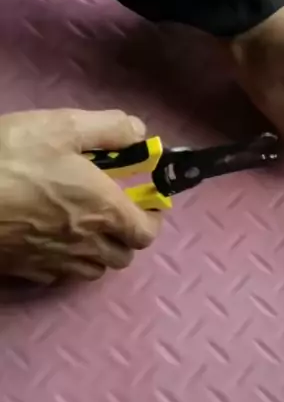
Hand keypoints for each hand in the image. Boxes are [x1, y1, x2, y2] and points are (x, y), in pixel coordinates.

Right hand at [0, 109, 160, 283]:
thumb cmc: (11, 157)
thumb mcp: (62, 126)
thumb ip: (109, 128)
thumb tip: (140, 134)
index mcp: (104, 209)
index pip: (147, 233)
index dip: (151, 218)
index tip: (143, 200)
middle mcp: (85, 244)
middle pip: (123, 257)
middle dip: (124, 236)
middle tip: (110, 210)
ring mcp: (54, 262)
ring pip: (92, 270)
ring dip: (96, 252)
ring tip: (81, 226)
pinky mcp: (25, 272)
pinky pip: (58, 275)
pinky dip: (63, 261)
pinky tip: (48, 239)